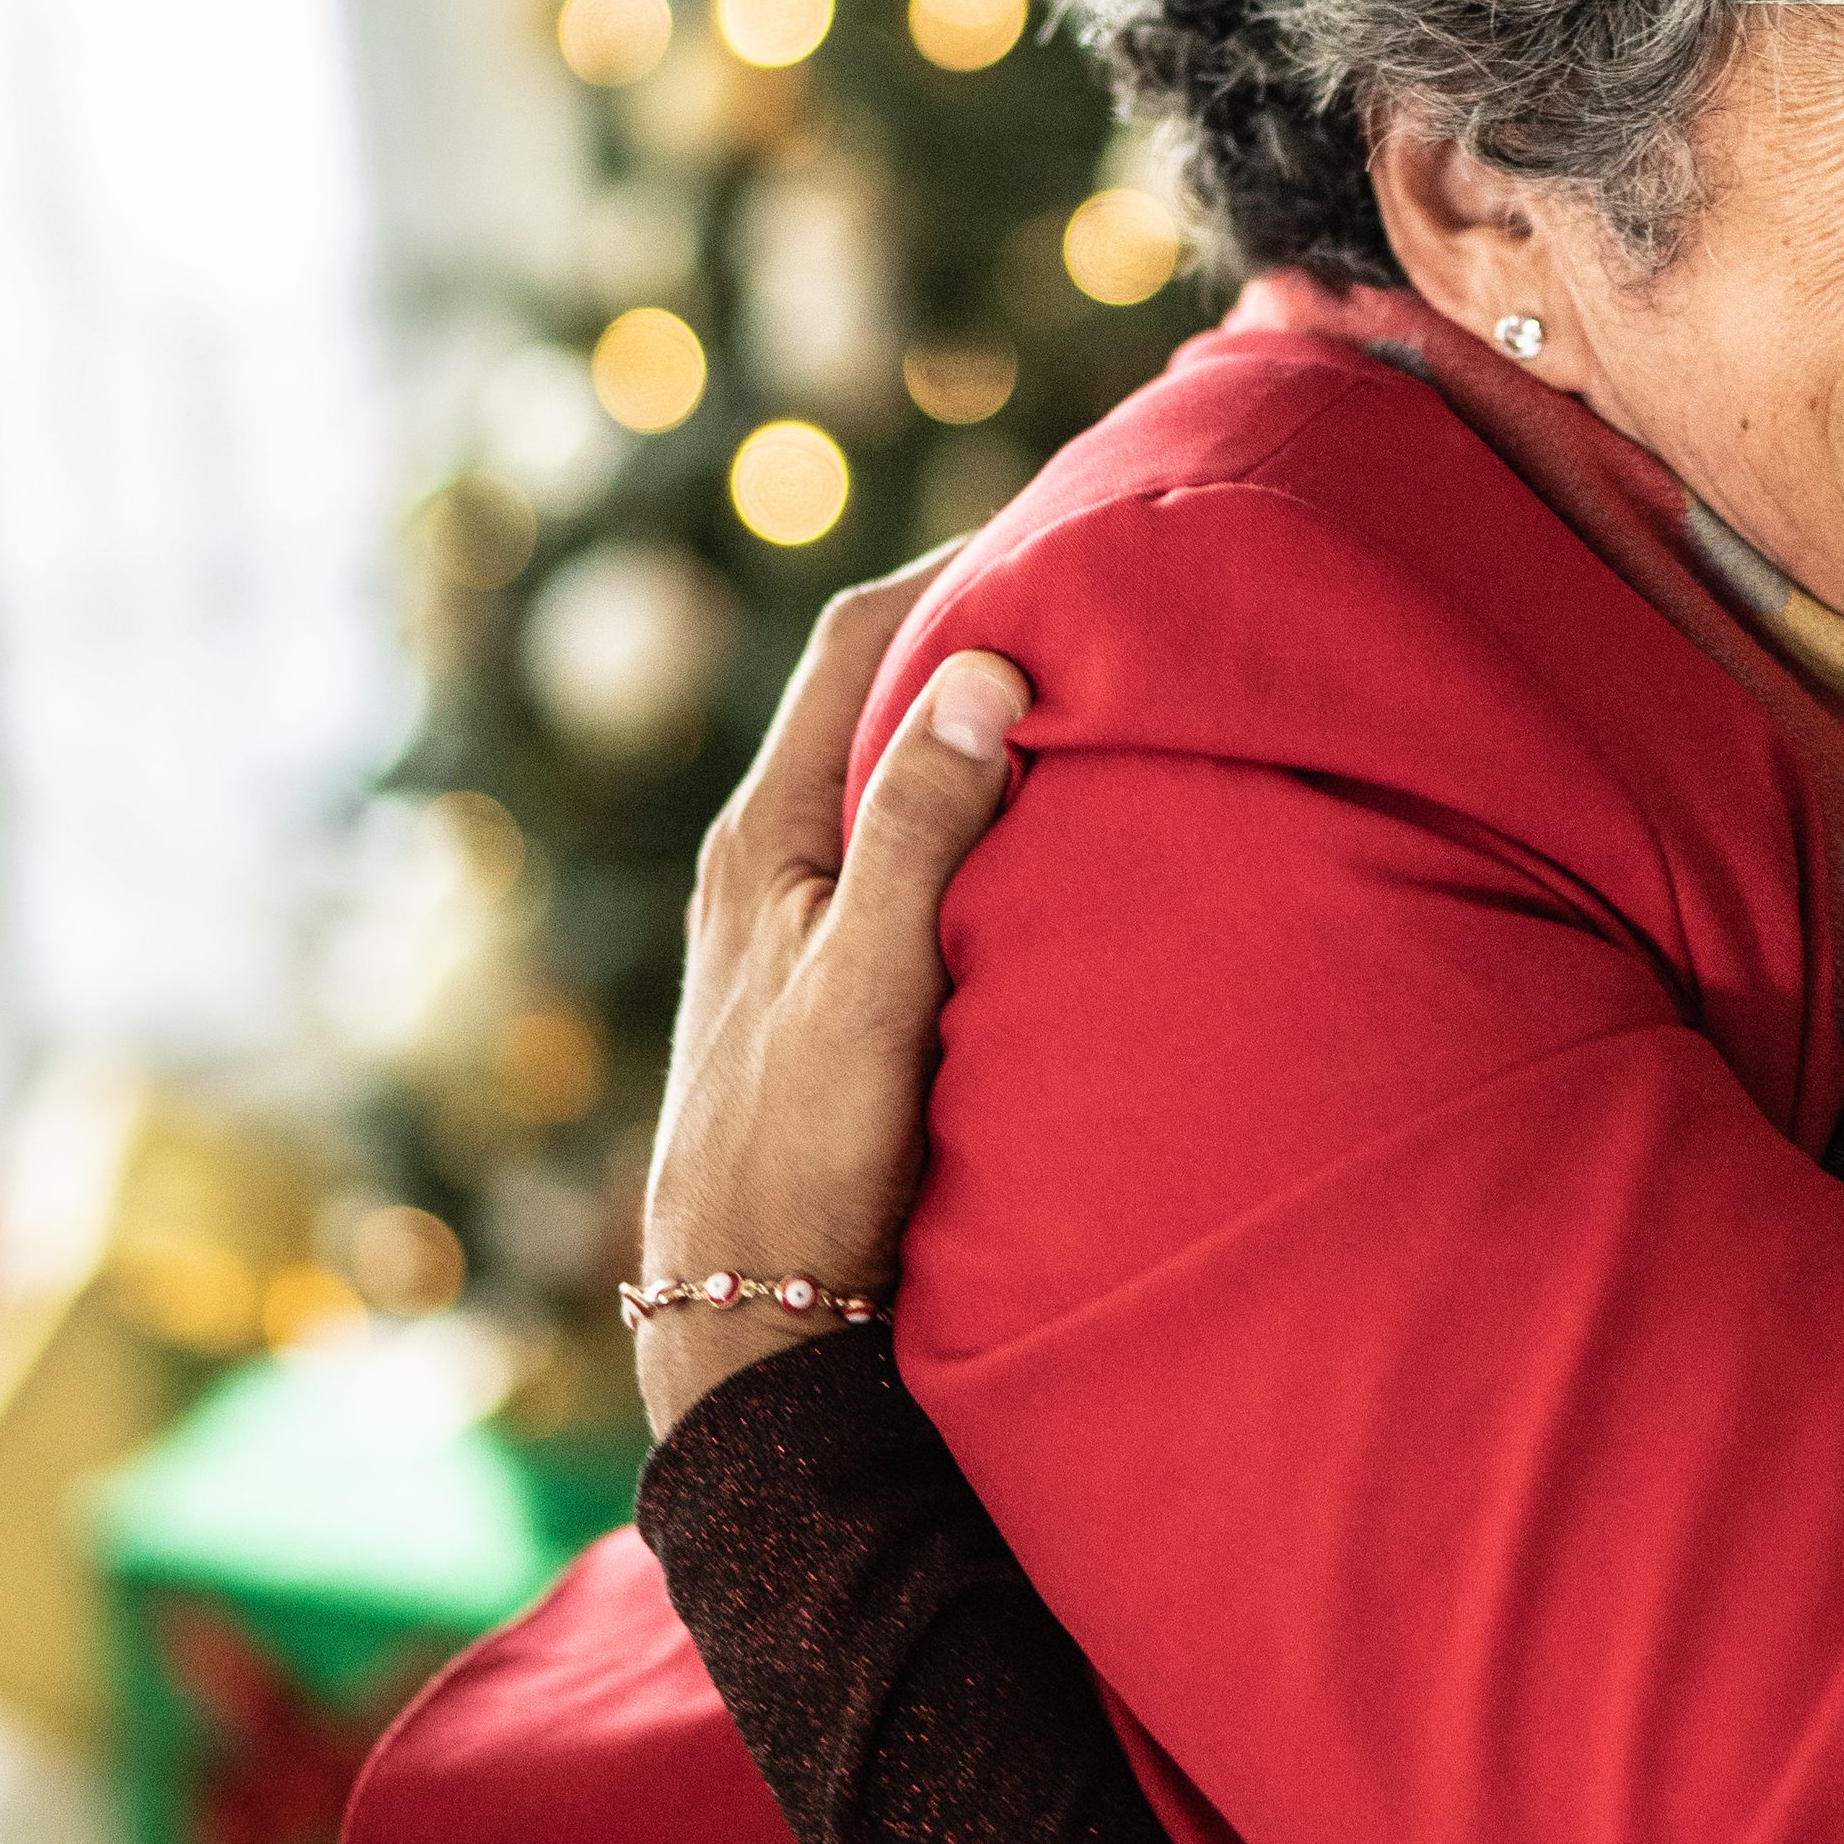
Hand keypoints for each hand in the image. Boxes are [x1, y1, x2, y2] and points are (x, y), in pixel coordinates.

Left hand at [636, 545, 1022, 1435]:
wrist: (746, 1319)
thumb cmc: (804, 1160)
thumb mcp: (873, 992)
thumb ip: (923, 836)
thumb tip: (984, 669)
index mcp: (765, 835)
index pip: (857, 643)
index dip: (952, 567)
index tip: (1057, 524)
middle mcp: (769, 857)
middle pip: (874, 693)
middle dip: (977, 625)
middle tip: (1096, 585)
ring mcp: (794, 918)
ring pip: (891, 773)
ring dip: (976, 719)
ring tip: (1090, 681)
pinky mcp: (826, 977)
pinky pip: (903, 845)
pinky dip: (972, 805)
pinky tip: (1046, 826)